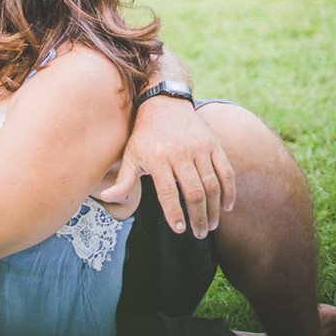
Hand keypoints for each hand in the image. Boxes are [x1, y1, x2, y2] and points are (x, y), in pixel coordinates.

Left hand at [97, 96, 235, 237]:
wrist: (164, 102)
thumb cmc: (144, 133)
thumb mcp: (130, 154)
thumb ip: (123, 180)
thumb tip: (106, 199)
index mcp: (157, 158)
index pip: (168, 192)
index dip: (175, 213)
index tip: (179, 230)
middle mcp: (179, 153)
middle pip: (193, 192)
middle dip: (198, 217)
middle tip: (199, 233)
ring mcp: (199, 147)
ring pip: (211, 185)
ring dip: (214, 209)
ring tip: (211, 225)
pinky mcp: (213, 143)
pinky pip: (226, 171)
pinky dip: (229, 191)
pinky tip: (227, 207)